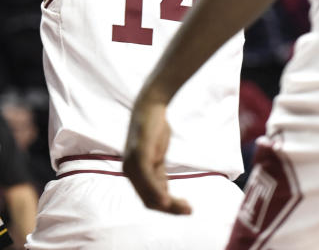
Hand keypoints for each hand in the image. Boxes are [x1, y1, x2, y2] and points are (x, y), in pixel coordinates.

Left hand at [123, 97, 191, 214]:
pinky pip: (147, 178)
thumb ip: (158, 175)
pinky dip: (157, 191)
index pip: (148, 200)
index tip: (186, 210)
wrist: (150, 108)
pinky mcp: (139, 154)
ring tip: (187, 207)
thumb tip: (164, 197)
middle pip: (149, 201)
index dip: (167, 210)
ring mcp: (132, 163)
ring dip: (169, 205)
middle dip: (170, 210)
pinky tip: (167, 200)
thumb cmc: (154, 132)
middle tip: (189, 210)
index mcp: (132, 173)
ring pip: (150, 194)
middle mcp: (128, 171)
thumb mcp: (157, 158)